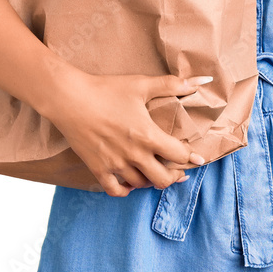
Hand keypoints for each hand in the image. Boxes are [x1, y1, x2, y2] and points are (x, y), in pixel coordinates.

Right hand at [45, 65, 209, 196]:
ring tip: (155, 171)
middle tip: (178, 170)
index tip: (198, 159)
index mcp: (148, 135)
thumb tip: (202, 80)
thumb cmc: (107, 90)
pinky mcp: (98, 168)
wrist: (70, 98)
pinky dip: (126, 189)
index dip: (191, 158)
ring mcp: (115, 164)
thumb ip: (173, 84)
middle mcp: (134, 155)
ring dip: (151, 180)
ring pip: (141, 185)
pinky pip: (116, 190)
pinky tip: (130, 181)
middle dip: (175, 175)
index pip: (179, 155)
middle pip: (163, 179)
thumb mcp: (141, 84)